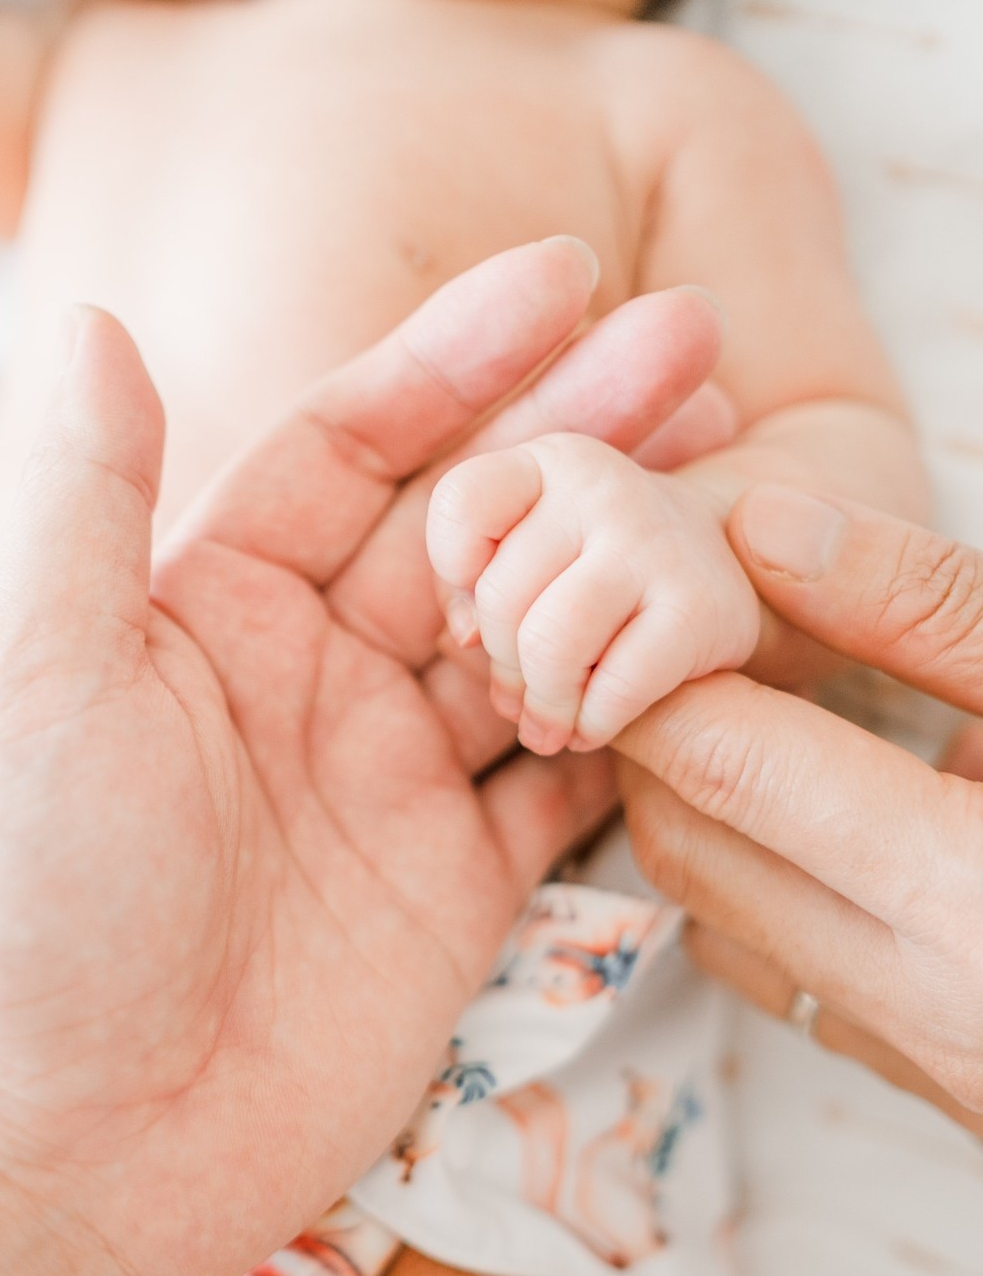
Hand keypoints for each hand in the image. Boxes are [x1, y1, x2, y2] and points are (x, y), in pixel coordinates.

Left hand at [0, 240, 725, 1273]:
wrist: (81, 1145)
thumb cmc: (31, 902)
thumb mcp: (35, 676)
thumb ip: (78, 498)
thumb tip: (94, 320)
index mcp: (218, 599)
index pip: (357, 444)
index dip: (458, 358)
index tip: (562, 281)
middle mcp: (316, 669)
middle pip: (475, 523)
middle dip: (579, 429)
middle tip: (693, 343)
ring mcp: (393, 770)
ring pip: (539, 632)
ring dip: (627, 557)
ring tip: (726, 472)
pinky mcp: (454, 876)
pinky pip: (567, 777)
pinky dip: (635, 714)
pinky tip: (706, 646)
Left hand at [427, 434, 758, 756]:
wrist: (730, 570)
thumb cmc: (598, 571)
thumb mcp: (530, 550)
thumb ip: (474, 582)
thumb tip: (463, 636)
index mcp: (550, 463)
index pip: (462, 501)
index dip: (453, 569)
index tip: (480, 609)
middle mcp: (603, 486)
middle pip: (500, 597)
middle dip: (503, 664)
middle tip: (522, 695)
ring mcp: (654, 542)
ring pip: (550, 644)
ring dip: (544, 704)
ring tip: (550, 724)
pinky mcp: (700, 608)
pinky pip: (614, 687)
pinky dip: (593, 723)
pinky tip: (594, 726)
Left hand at [615, 483, 982, 1136]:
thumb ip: (926, 608)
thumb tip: (767, 527)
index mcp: (968, 890)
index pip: (729, 762)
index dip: (665, 672)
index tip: (653, 601)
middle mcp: (922, 995)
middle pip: (688, 842)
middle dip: (661, 737)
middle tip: (696, 646)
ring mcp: (921, 1054)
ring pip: (712, 914)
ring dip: (700, 808)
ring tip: (752, 713)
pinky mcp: (930, 1076)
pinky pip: (778, 972)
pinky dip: (756, 884)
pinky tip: (816, 814)